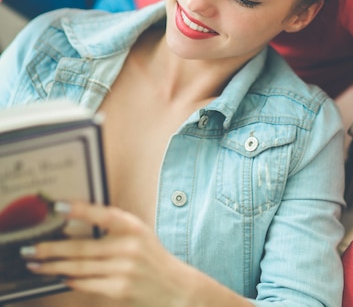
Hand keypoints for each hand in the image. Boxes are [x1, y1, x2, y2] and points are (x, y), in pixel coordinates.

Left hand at [20, 201, 191, 305]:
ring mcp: (124, 270)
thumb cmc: (151, 257)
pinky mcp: (120, 290)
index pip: (104, 214)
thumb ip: (112, 228)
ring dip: (55, 267)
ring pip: (80, 267)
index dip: (80, 209)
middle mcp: (129, 247)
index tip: (58, 206)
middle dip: (52, 248)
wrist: (175, 288)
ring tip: (38, 265)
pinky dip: (71, 280)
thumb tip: (73, 225)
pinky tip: (60, 276)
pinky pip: (88, 284)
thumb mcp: (138, 234)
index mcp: (134, 227)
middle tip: (32, 248)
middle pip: (82, 247)